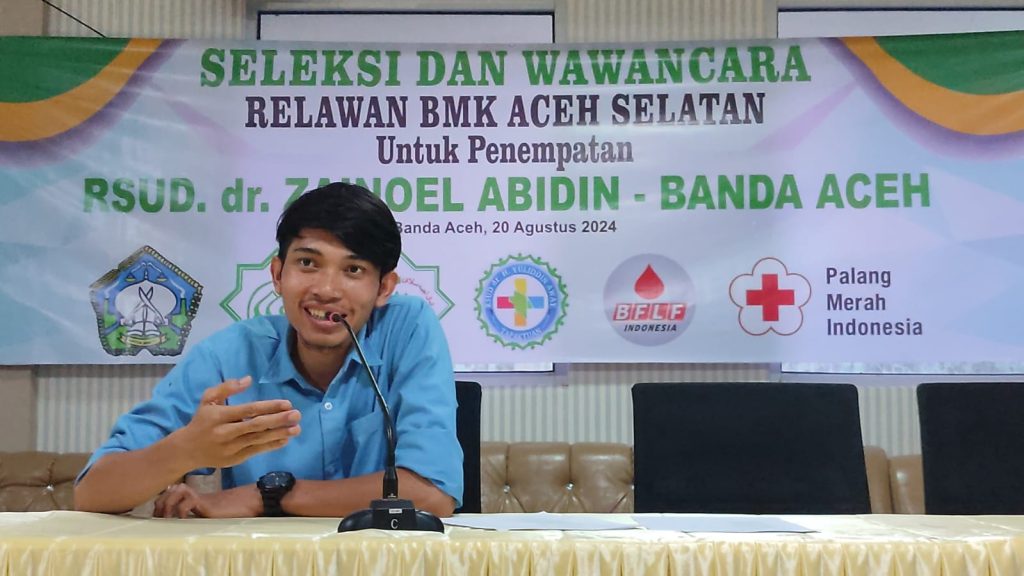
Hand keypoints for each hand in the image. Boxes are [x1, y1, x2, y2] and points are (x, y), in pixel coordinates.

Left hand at [154, 483, 261, 518]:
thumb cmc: (228, 509)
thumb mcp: (206, 511)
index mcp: (191, 495)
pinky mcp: (205, 502)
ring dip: (168, 504)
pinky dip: (181, 510)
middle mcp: (194, 492)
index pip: (169, 491)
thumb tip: (177, 519)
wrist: (246, 502)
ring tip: (168, 517)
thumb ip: (194, 510)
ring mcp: (199, 496)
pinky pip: (188, 502)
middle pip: (169, 489)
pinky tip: (182, 518)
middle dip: (160, 503)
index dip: (160, 500)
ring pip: (177, 491)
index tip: (156, 515)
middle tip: (159, 517)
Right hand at [170, 376, 301, 469]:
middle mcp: (225, 432)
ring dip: (280, 434)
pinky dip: (271, 445)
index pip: (248, 410)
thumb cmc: (201, 421)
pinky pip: (256, 451)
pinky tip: (285, 439)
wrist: (186, 450)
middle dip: (279, 420)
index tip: (287, 403)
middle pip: (256, 425)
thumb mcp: (208, 399)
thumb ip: (226, 388)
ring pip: (258, 440)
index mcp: (219, 416)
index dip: (269, 407)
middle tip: (297, 415)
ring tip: (297, 428)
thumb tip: (248, 379)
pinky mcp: (234, 459)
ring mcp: (230, 448)